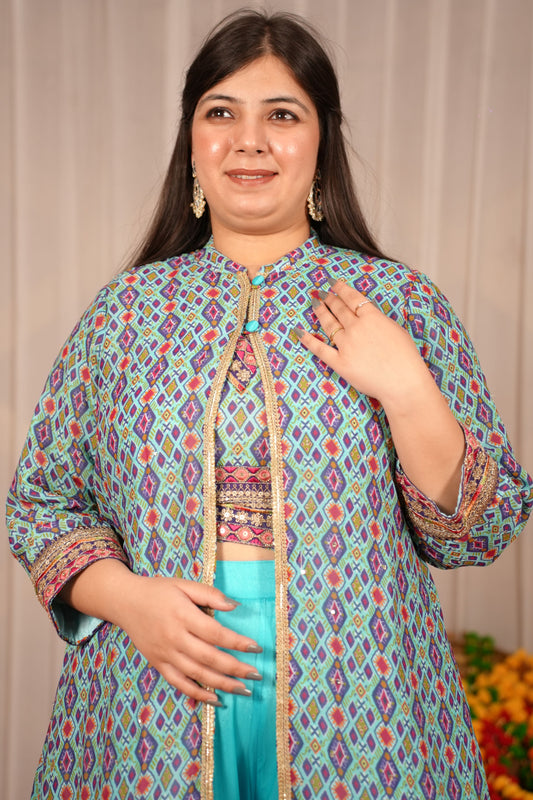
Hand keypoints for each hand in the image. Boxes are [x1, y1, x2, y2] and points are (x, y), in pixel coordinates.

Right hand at [118, 573, 261, 704]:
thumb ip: (210, 594)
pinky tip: (216, 700)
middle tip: (257, 674)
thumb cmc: (158, 591)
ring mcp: (165, 654)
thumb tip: (235, 606)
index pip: (216, 633)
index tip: (256, 648)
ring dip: (222, 684)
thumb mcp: (184, 584)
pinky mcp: (159, 664)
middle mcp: (174, 638)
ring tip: (244, 690)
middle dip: (236, 668)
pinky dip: (198, 694)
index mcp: (183, 615)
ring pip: (197, 674)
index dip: (237, 642)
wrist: (124, 601)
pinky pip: (180, 683)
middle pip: (209, 658)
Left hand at [296, 279, 427, 407]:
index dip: (340, 289)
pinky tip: (298, 330)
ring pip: (328, 324)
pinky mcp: (339, 362)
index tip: (332, 283)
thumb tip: (366, 315)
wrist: (403, 382)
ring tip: (314, 304)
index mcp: (372, 317)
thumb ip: (378, 320)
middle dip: (329, 299)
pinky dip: (307, 339)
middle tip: (322, 294)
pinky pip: (319, 349)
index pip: (352, 298)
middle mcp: (356, 328)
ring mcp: (346, 345)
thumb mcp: (396, 329)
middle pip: (338, 309)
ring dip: (320, 312)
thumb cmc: (406, 358)